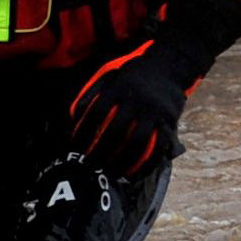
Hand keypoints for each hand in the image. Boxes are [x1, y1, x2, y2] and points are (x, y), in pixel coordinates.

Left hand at [64, 39, 190, 175]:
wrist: (168, 66)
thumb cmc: (132, 74)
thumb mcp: (109, 76)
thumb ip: (91, 94)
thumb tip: (71, 116)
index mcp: (117, 89)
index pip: (95, 113)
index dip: (83, 131)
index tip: (75, 147)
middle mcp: (136, 101)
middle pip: (115, 131)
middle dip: (101, 152)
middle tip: (91, 167)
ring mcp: (154, 112)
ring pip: (138, 142)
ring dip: (123, 161)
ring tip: (111, 174)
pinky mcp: (170, 121)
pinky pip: (159, 146)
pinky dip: (147, 164)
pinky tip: (135, 175)